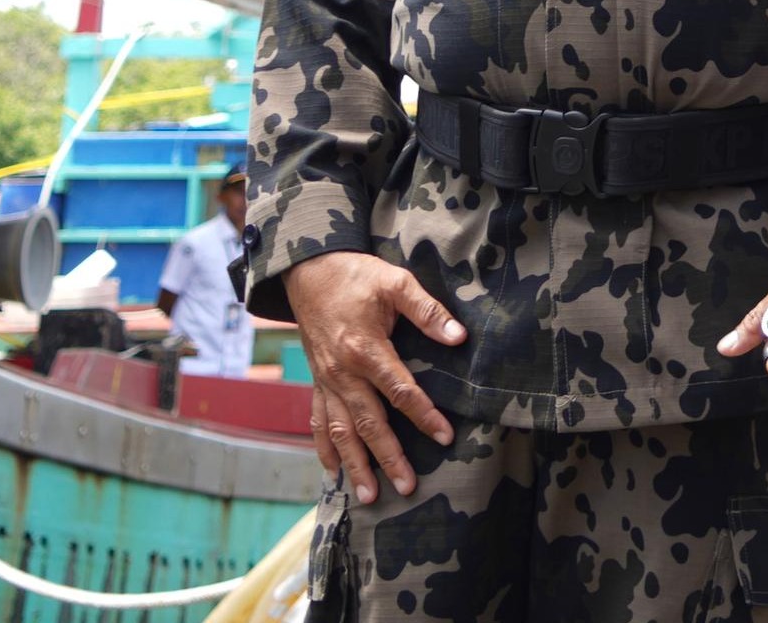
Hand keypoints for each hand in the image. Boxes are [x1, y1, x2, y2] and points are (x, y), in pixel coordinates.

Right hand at [282, 251, 464, 504]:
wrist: (309, 271)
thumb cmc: (356, 276)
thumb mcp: (395, 282)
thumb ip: (427, 311)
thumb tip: (459, 336)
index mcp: (365, 349)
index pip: (400, 391)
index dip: (424, 415)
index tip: (445, 438)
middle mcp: (342, 373)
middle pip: (369, 423)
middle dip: (388, 458)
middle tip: (407, 487)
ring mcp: (326, 382)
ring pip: (340, 432)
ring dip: (355, 465)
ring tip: (369, 496)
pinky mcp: (316, 383)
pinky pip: (317, 422)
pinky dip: (324, 449)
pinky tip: (332, 473)